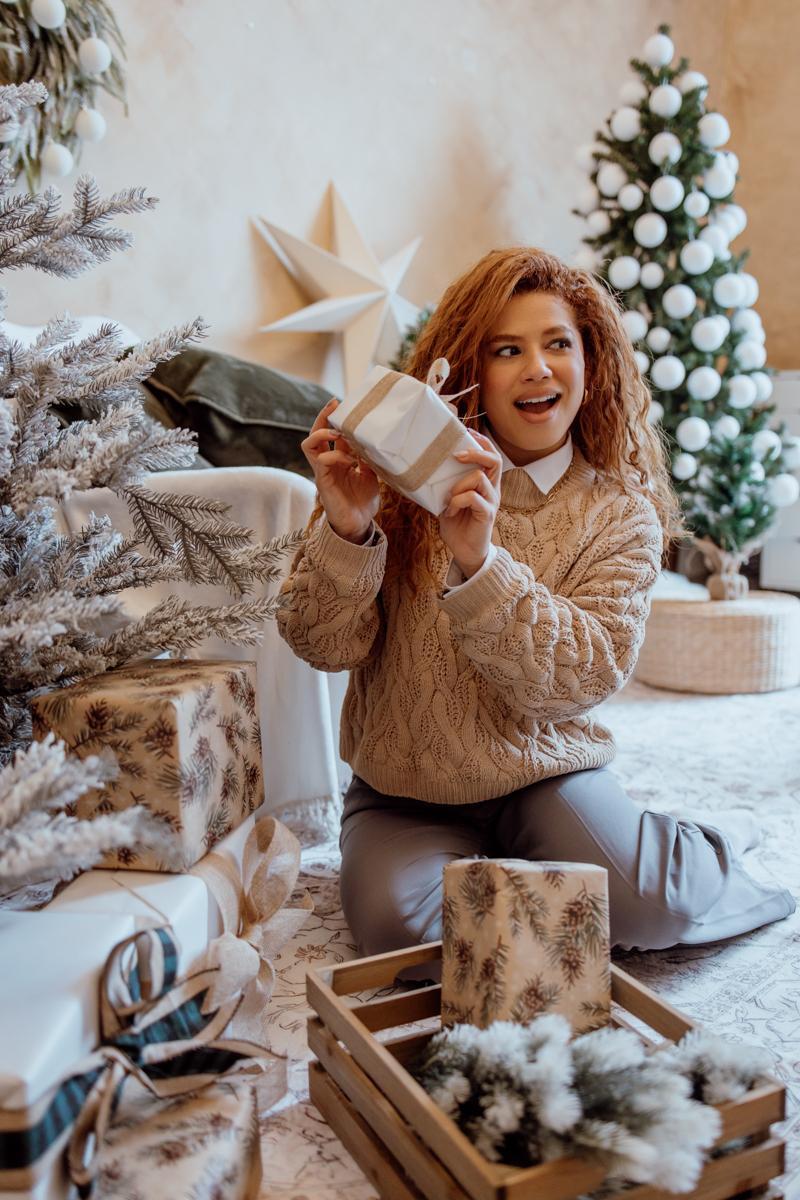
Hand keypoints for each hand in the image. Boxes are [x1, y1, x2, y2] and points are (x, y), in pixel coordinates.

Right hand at [302, 399, 380, 543]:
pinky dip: (336, 456)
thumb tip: (373, 441)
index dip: (332, 419)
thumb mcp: (371, 475)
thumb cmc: (362, 502)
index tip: (340, 403)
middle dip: (322, 417)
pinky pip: (322, 462)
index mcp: (338, 460)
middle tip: (334, 405)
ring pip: (310, 444)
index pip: (330, 435)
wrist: (359, 525)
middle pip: (315, 434)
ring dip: (323, 434)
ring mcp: (322, 472)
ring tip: (340, 434)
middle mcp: (327, 464)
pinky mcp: (322, 483)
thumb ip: (368, 459)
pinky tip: (350, 460)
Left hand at [438, 433, 501, 578]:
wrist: (465, 552)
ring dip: (459, 485)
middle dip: (475, 452)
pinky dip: (458, 501)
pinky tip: (451, 511)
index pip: (491, 455)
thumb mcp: (449, 499)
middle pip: (494, 459)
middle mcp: (492, 490)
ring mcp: (491, 501)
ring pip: (479, 477)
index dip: (481, 442)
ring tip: (449, 498)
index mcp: (485, 483)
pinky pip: (473, 497)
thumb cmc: (457, 525)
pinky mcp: (487, 514)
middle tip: (457, 455)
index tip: (465, 433)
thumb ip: (448, 484)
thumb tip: (429, 466)